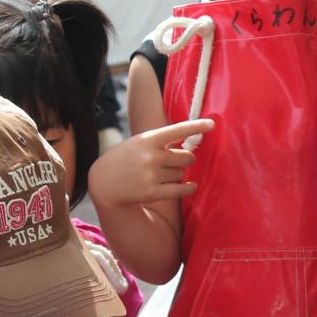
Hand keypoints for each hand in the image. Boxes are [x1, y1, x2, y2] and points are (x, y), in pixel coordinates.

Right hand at [89, 118, 213, 209]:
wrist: (103, 182)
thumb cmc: (126, 159)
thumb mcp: (139, 142)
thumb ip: (161, 142)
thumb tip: (191, 149)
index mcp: (148, 139)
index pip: (177, 130)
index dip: (196, 126)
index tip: (212, 124)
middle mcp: (151, 156)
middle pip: (187, 157)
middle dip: (184, 160)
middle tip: (173, 161)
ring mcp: (151, 175)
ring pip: (182, 174)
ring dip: (177, 175)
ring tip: (159, 175)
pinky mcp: (152, 193)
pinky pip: (181, 190)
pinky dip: (188, 188)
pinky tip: (191, 186)